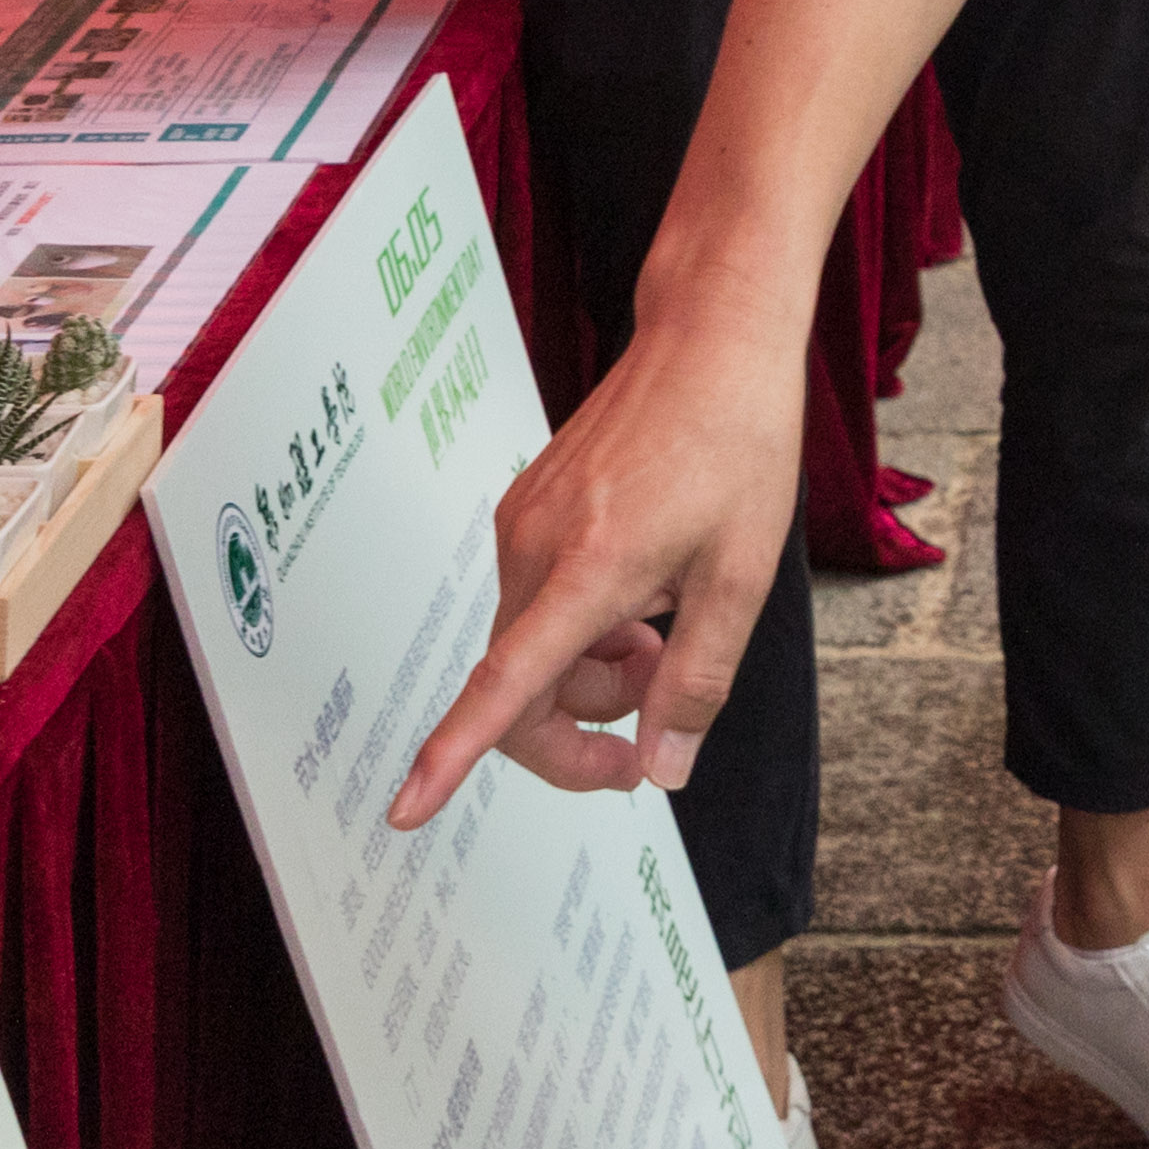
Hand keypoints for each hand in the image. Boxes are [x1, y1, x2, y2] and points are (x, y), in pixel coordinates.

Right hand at [395, 286, 814, 823]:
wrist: (711, 339)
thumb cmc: (739, 444)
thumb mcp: (742, 577)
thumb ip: (694, 682)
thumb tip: (660, 769)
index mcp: (590, 567)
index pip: (507, 684)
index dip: (453, 754)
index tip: (406, 809)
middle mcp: (535, 545)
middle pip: (522, 688)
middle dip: (584, 724)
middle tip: (657, 724)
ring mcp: (522, 523)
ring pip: (532, 647)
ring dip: (592, 669)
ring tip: (666, 628)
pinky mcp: (525, 509)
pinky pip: (537, 602)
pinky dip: (582, 625)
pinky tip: (643, 589)